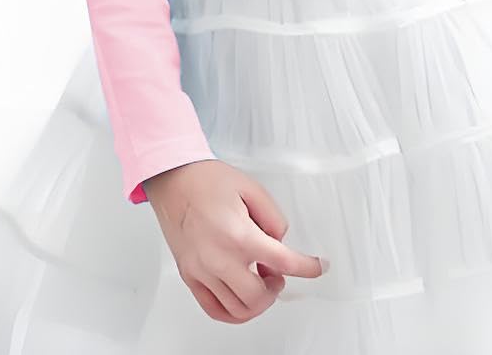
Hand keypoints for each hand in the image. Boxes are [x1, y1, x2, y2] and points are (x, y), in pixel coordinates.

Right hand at [145, 159, 326, 323]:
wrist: (174, 180)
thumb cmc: (206, 181)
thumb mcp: (252, 189)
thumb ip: (273, 218)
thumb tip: (279, 241)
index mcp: (239, 235)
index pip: (284, 262)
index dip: (307, 268)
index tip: (316, 268)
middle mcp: (219, 259)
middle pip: (258, 297)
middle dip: (275, 289)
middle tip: (277, 274)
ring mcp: (202, 271)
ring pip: (237, 310)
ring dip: (256, 302)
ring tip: (259, 282)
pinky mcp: (190, 276)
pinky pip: (213, 310)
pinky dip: (233, 312)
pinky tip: (241, 297)